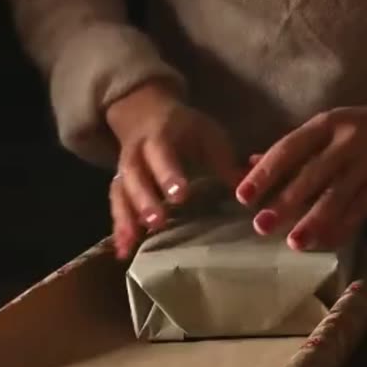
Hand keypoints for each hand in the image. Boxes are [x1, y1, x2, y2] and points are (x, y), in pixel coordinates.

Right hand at [105, 83, 242, 258]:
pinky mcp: (120, 187)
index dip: (169, 174)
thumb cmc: (186, 129)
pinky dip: (119, 230)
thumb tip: (251, 190)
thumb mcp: (208, 136)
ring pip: (120, 194)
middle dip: (145, 200)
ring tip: (132, 243)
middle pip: (135, 176)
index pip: (162, 153)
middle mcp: (136, 153)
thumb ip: (225, 163)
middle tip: (158, 222)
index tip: (181, 195)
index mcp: (160, 136)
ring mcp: (124, 171)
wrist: (146, 114)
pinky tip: (122, 252)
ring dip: (126, 219)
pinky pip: (116, 207)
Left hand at [234, 72, 366, 250]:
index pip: (289, 148)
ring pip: (337, 195)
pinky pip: (362, 208)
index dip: (265, 172)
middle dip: (285, 202)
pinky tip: (326, 243)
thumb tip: (249, 163)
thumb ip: (293, 146)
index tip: (242, 195)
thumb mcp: (330, 125)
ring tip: (294, 243)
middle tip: (260, 226)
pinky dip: (344, 227)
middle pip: (311, 174)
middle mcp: (346, 141)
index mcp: (326, 123)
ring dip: (314, 221)